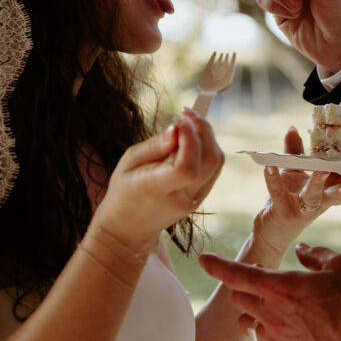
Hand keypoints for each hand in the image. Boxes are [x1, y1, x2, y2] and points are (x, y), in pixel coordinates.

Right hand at [92, 108, 223, 253]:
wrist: (130, 226)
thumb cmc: (125, 190)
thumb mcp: (129, 162)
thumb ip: (155, 146)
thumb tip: (177, 128)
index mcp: (157, 191)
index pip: (187, 168)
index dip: (189, 140)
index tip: (179, 121)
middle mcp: (182, 198)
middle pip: (209, 162)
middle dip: (203, 131)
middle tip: (187, 114)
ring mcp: (195, 199)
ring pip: (216, 163)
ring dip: (208, 137)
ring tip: (189, 122)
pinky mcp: (201, 196)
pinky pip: (214, 168)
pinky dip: (208, 148)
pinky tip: (192, 138)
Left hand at [198, 244, 340, 340]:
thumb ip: (317, 255)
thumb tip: (302, 252)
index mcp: (282, 287)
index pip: (237, 273)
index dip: (217, 265)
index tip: (204, 260)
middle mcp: (272, 314)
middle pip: (239, 297)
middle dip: (247, 285)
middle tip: (270, 281)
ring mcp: (276, 340)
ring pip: (247, 323)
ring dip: (255, 312)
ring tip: (278, 308)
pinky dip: (265, 337)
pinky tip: (283, 333)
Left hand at [253, 127, 340, 257]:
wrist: (271, 229)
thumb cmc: (288, 198)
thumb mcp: (294, 172)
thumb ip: (295, 151)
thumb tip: (292, 127)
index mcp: (330, 191)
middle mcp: (322, 201)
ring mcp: (303, 207)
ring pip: (316, 196)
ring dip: (319, 182)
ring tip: (322, 170)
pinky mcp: (284, 211)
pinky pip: (278, 193)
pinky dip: (273, 180)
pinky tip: (269, 168)